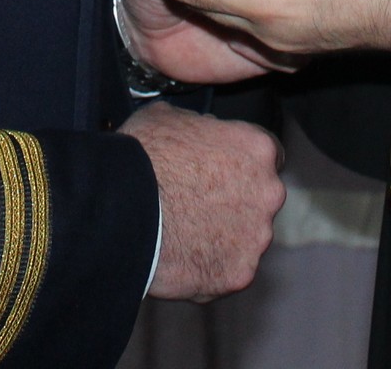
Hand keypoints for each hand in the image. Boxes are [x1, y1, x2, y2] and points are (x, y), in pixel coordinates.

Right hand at [117, 103, 281, 301]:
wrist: (123, 209)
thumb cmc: (144, 157)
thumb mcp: (167, 117)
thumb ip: (198, 125)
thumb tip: (199, 132)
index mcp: (257, 148)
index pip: (267, 154)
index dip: (243, 161)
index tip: (224, 168)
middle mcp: (268, 193)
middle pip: (260, 197)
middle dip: (236, 199)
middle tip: (198, 201)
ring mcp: (256, 237)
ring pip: (247, 236)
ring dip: (225, 234)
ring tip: (184, 232)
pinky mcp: (239, 273)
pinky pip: (228, 268)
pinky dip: (210, 264)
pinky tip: (182, 256)